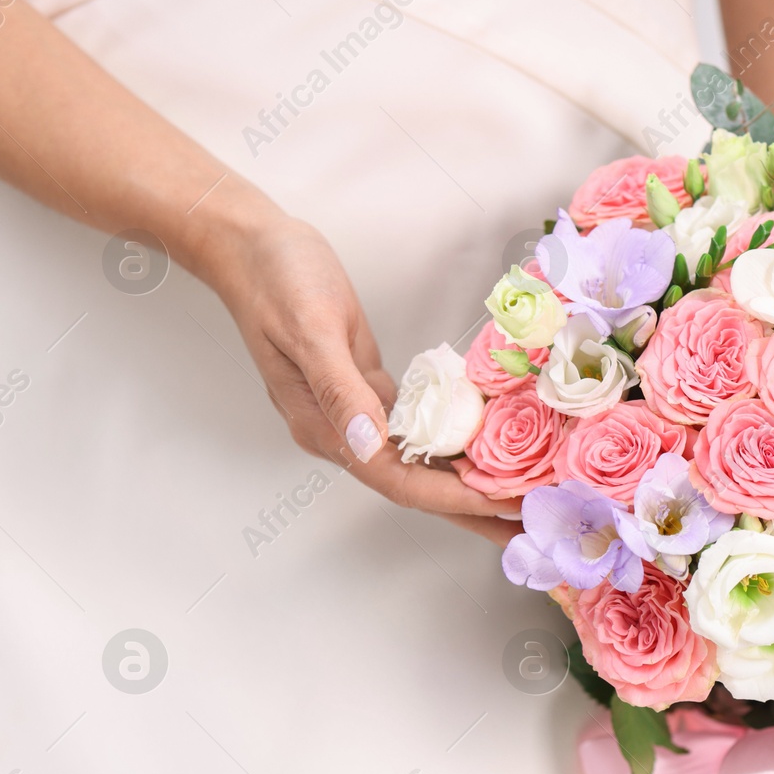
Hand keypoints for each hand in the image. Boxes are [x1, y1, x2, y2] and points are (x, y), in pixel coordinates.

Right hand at [210, 216, 508, 518]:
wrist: (251, 247)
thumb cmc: (275, 279)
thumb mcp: (309, 329)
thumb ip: (339, 388)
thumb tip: (368, 441)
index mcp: (321, 425)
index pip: (396, 479)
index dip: (452, 496)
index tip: (500, 503)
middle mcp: (340, 429)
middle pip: (414, 484)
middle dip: (469, 507)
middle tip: (523, 526)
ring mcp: (354, 410)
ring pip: (419, 460)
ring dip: (466, 481)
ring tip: (516, 498)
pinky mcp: (366, 388)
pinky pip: (416, 427)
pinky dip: (452, 442)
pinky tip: (485, 450)